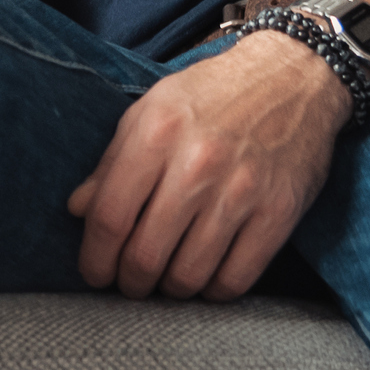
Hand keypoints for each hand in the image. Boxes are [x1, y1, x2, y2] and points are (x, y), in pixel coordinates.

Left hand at [66, 30, 351, 300]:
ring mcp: (241, 192)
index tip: (93, 272)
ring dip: (169, 290)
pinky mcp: (280, 213)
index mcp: (156, 135)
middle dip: (129, 282)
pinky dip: (212, 291)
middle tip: (128, 283)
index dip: (95, 257)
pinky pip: (237, 278)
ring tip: (164, 281)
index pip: (110, 217)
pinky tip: (204, 278)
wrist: (291, 78)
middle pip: (146, 255)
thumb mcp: (149, 110)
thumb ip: (111, 162)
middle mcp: (197, 166)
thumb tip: (78, 210)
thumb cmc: (210, 94)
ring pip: (190, 274)